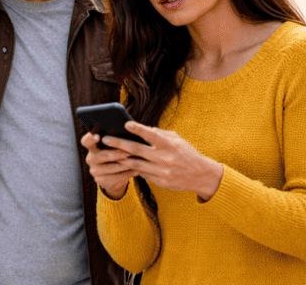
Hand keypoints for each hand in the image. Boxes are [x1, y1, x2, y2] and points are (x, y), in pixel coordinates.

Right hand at [81, 131, 137, 198]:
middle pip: (101, 155)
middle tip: (128, 152)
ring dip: (124, 164)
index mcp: (92, 147)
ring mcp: (94, 171)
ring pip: (110, 168)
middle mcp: (91, 158)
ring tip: (136, 161)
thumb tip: (129, 130)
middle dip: (116, 153)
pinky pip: (115, 177)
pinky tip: (137, 170)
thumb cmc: (115, 155)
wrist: (113, 176)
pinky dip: (127, 173)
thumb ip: (115, 140)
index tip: (97, 136)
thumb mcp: (112, 147)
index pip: (86, 142)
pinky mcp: (100, 180)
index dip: (89, 138)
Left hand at [102, 122, 224, 201]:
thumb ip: (160, 134)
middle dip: (119, 144)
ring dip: (120, 158)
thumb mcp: (177, 140)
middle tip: (105, 139)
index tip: (125, 124)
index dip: (138, 129)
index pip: (152, 135)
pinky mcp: (160, 181)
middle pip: (137, 150)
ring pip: (135, 164)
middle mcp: (165, 158)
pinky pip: (141, 173)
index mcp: (170, 145)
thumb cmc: (186, 153)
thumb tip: (141, 129)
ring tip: (108, 152)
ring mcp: (162, 171)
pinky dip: (131, 167)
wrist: (200, 175)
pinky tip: (121, 163)